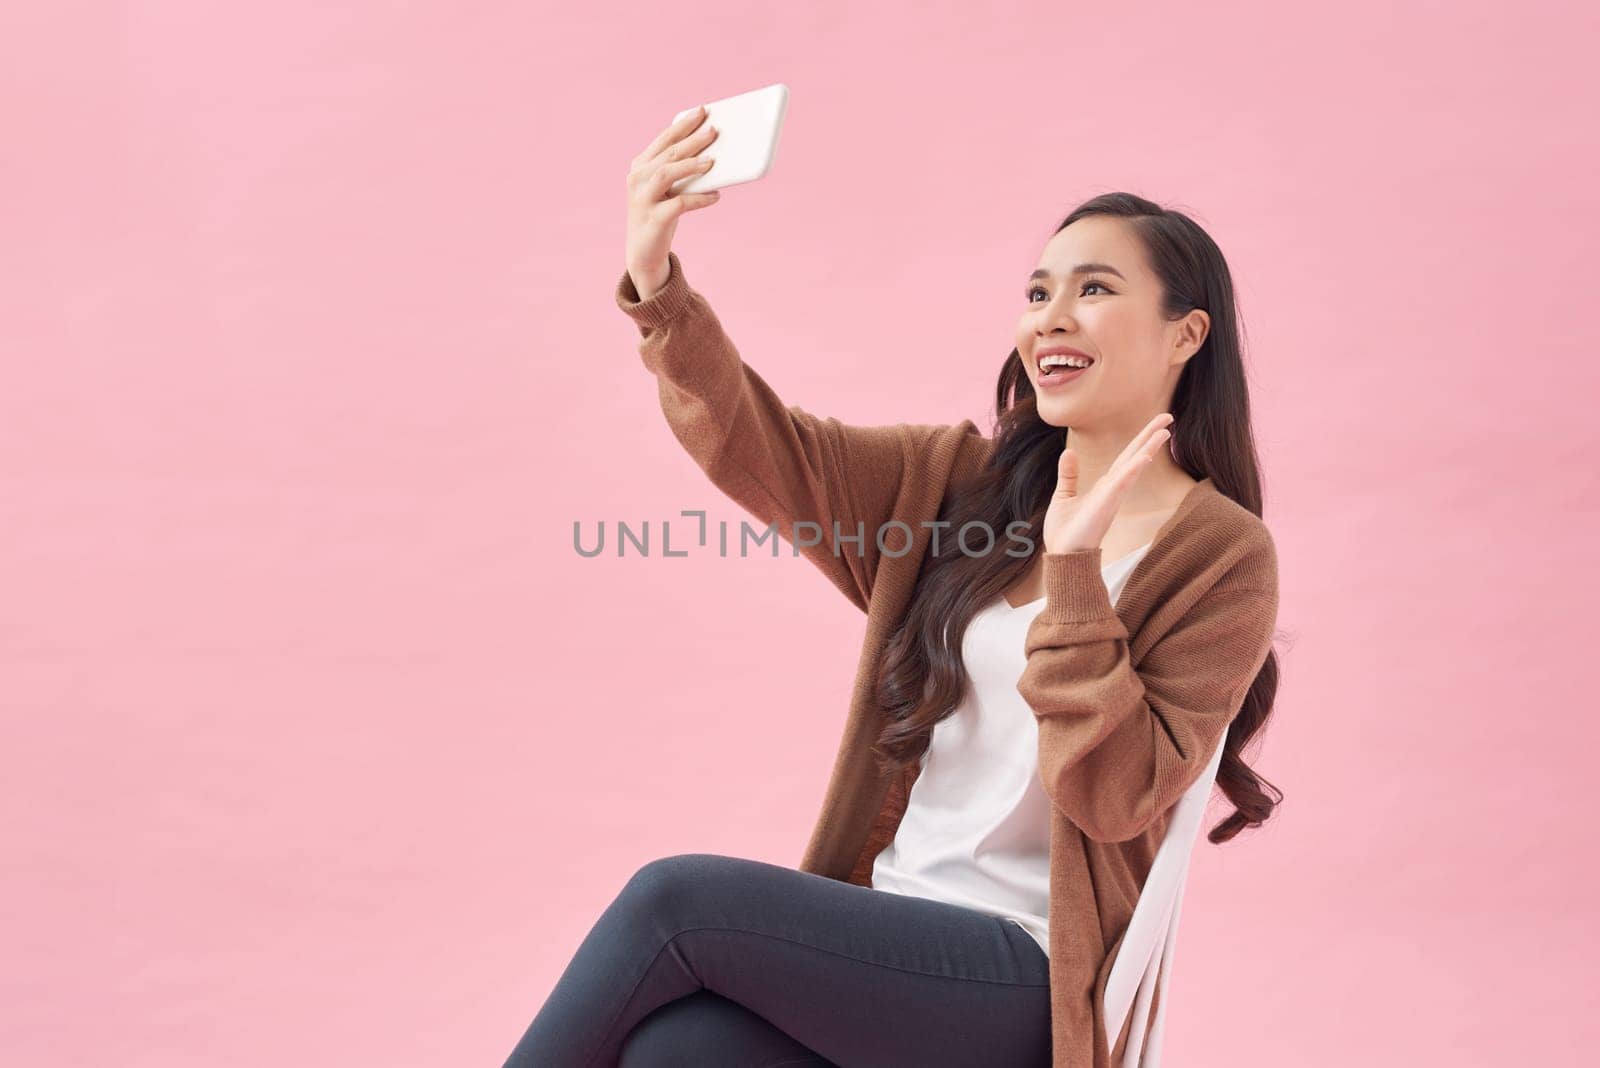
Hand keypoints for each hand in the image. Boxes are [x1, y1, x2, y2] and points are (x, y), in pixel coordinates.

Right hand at [624, 105, 722, 297]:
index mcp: (641, 166)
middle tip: (714, 131)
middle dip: (692, 140)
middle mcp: (637, 179)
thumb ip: (682, 170)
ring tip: (713, 161)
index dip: (683, 125)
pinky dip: (699, 199)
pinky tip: (716, 196)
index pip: (663, 139)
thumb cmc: (661, 213)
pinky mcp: (653, 219)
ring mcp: (642, 199)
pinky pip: (678, 204)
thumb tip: (715, 152)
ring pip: (666, 174)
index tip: (702, 111)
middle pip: (668, 154)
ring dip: (690, 165)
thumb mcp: (669, 188)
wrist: (643, 252)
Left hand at [1041, 414, 1174, 554]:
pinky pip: (1122, 484)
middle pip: (1135, 457)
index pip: (1126, 458)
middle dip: (1151, 437)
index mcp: (1105, 486)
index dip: (1141, 440)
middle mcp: (1112, 489)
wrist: (1062, 557)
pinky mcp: (1105, 506)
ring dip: (1148, 449)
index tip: (1157, 425)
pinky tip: (1144, 457)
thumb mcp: (1064, 497)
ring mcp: (1111, 497)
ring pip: (1133, 468)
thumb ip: (1069, 475)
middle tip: (1170, 417)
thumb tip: (1069, 452)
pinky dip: (1132, 470)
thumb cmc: (1065, 533)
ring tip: (1164, 431)